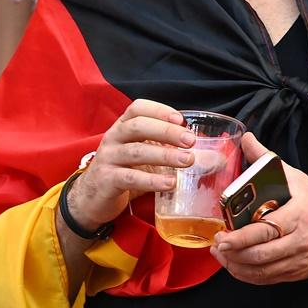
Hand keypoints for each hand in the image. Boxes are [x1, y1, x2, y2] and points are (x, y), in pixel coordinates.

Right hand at [67, 99, 194, 230]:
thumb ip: (174, 154)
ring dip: (164, 155)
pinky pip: (130, 177)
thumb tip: (215, 157)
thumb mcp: (147, 160)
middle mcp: (113, 138)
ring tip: (187, 161)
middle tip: (190, 141)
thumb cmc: (123, 173)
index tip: (181, 119)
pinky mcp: (107, 180)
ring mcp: (108, 158)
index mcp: (122, 128)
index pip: (137, 108)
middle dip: (166, 131)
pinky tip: (170, 183)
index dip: (159, 110)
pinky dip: (152, 180)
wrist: (92, 199)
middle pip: (138, 126)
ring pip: (136, 151)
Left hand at [211, 132, 307, 283]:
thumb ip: (267, 159)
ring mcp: (299, 260)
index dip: (241, 236)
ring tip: (220, 255)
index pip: (266, 229)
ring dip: (238, 266)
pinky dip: (249, 275)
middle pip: (262, 253)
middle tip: (217, 245)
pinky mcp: (298, 273)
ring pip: (264, 270)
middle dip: (235, 252)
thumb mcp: (296, 178)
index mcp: (298, 215)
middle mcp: (299, 241)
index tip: (222, 235)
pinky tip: (235, 266)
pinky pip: (270, 279)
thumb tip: (246, 138)